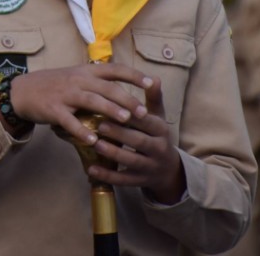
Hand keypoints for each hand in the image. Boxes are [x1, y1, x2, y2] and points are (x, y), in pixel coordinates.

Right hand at [10, 62, 152, 145]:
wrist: (22, 91)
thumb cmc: (53, 86)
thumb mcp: (75, 77)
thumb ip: (96, 82)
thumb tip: (121, 88)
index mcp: (86, 71)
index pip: (114, 70)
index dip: (134, 75)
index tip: (152, 83)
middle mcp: (77, 80)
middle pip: (107, 87)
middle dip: (127, 99)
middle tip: (143, 112)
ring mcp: (65, 94)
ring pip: (92, 100)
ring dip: (110, 110)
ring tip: (126, 121)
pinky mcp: (53, 109)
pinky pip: (69, 121)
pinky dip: (82, 130)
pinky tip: (94, 139)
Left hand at [88, 76, 184, 203]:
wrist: (168, 169)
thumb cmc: (156, 135)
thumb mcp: (158, 117)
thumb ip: (154, 99)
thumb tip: (155, 77)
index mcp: (161, 130)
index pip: (146, 121)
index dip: (131, 114)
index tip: (113, 106)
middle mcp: (158, 149)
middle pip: (138, 141)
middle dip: (120, 134)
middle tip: (99, 125)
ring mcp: (149, 167)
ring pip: (131, 161)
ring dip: (113, 153)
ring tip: (95, 144)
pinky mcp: (140, 182)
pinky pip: (123, 180)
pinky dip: (107, 176)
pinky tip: (91, 169)